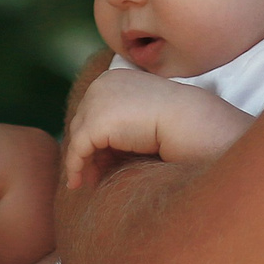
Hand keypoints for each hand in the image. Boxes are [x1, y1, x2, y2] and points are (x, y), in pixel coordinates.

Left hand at [63, 68, 253, 187]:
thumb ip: (120, 126)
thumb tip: (100, 151)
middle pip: (82, 121)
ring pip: (78, 136)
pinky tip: (77, 184)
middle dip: (84, 149)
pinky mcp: (95, 122)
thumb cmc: (175, 122)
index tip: (96, 158)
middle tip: (88, 174)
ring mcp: (95, 101)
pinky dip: (75, 168)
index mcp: (113, 79)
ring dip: (80, 161)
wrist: (188, 121)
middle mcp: (100, 85)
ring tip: (85, 182)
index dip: (92, 135)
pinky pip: (77, 149)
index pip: (93, 109)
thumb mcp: (141, 117)